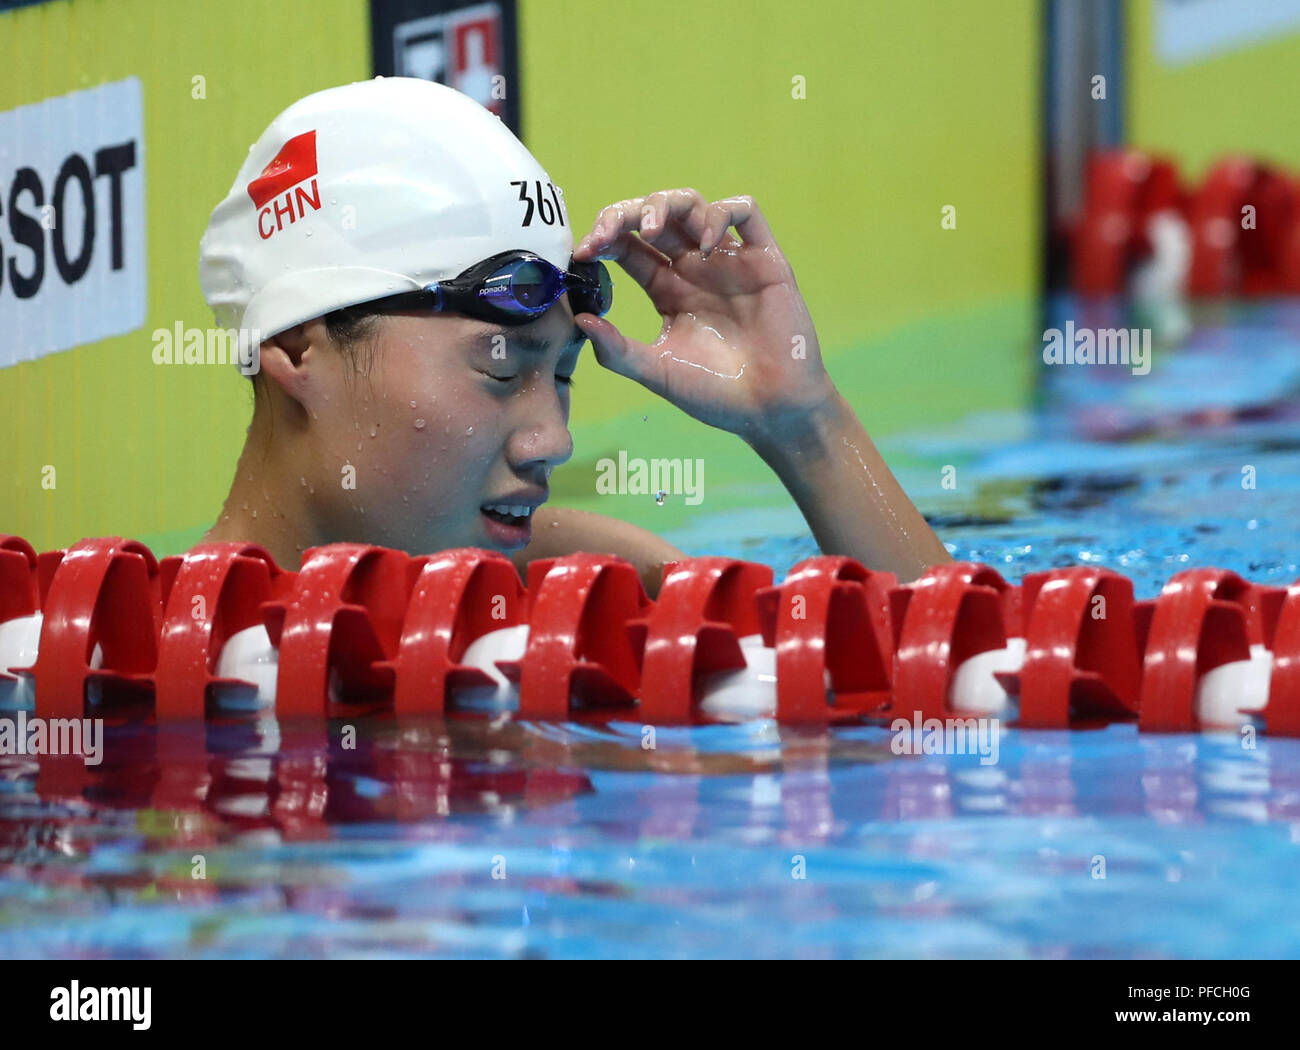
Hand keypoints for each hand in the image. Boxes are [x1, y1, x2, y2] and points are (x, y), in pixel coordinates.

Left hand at [572, 188, 834, 443]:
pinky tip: (706, 245)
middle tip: (607, 233)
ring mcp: (728, 260)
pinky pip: (746, 213)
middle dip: (626, 214)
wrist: (772, 411)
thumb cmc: (716, 394)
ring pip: (693, 205)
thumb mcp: (658, 373)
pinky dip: (721, 215)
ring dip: (666, 205)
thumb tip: (578, 319)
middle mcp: (694, 268)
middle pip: (655, 217)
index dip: (604, 239)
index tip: (584, 252)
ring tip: (652, 230)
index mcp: (666, 289)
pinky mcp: (764, 260)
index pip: (628, 246)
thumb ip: (618, 351)